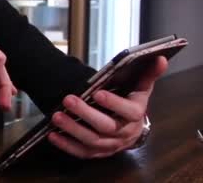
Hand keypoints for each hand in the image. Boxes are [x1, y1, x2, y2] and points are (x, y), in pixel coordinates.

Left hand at [48, 56, 167, 158]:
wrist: (131, 129)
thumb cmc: (131, 103)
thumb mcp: (141, 88)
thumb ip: (148, 74)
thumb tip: (160, 57)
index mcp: (135, 115)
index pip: (128, 111)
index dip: (114, 103)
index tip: (97, 93)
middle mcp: (124, 133)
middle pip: (105, 126)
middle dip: (85, 113)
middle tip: (67, 100)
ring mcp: (110, 145)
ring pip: (91, 140)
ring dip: (72, 129)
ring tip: (56, 116)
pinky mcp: (96, 153)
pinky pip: (81, 152)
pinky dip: (66, 145)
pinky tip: (52, 135)